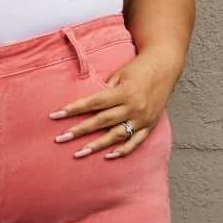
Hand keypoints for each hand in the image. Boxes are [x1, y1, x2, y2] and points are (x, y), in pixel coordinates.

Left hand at [48, 51, 175, 158]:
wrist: (166, 66)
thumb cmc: (139, 68)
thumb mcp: (120, 74)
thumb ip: (105, 90)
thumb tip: (87, 105)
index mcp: (124, 92)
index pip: (94, 103)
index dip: (74, 109)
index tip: (56, 115)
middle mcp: (133, 107)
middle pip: (101, 121)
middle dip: (79, 130)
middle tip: (60, 138)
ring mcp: (142, 118)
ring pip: (116, 135)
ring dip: (96, 145)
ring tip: (79, 153)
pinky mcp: (150, 125)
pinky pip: (135, 141)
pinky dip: (123, 150)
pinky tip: (108, 156)